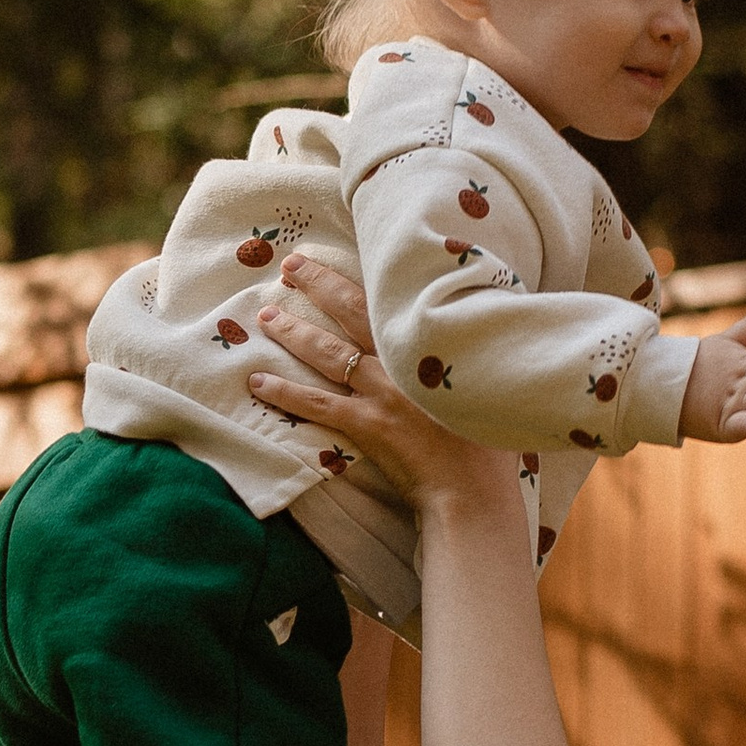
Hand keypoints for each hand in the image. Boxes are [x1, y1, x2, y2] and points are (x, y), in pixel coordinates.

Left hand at [247, 255, 508, 516]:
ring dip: (294, 332)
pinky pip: (316, 404)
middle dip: (319, 284)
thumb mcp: (488, 382)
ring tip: (266, 316)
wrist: (475, 488)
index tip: (340, 258)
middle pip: (352, 311)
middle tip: (291, 266)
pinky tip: (258, 382)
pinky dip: (285, 392)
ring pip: (328, 352)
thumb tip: (471, 331)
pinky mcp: (366, 425)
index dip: (360, 276)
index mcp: (431, 344)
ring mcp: (382, 392)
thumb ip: (469, 354)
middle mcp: (402, 360)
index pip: (390, 299)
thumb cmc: (487, 442)